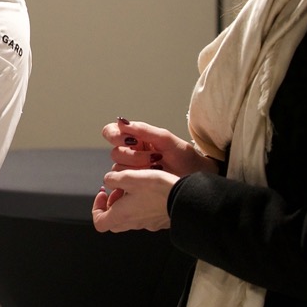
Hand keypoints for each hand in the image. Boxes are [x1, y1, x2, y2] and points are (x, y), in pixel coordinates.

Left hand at [91, 169, 176, 231]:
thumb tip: (108, 181)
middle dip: (112, 205)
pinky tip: (149, 192)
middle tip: (118, 190)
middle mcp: (134, 223)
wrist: (186, 198)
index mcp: (122, 215)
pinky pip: (144, 216)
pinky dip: (141, 205)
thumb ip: (113, 179)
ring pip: (129, 217)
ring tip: (134, 187)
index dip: (96, 208)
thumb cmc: (158, 189)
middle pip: (113, 221)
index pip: (99, 223)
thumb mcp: (130, 177)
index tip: (104, 194)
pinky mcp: (159, 221)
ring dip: (127, 203)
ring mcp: (148, 224)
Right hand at [100, 117, 216, 177]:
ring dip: (139, 169)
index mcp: (134, 138)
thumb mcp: (166, 139)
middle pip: (115, 153)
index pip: (110, 132)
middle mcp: (129, 153)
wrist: (196, 176)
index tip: (132, 141)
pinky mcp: (133, 185)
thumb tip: (121, 121)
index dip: (115, 136)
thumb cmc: (184, 156)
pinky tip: (150, 179)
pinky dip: (136, 181)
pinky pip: (122, 183)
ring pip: (118, 169)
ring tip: (158, 170)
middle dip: (135, 157)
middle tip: (155, 159)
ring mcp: (131, 170)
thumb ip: (143, 129)